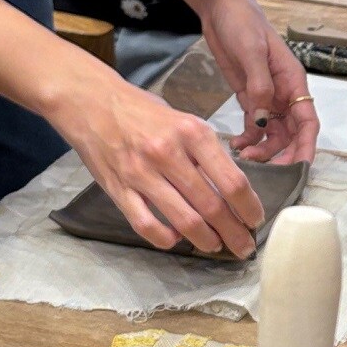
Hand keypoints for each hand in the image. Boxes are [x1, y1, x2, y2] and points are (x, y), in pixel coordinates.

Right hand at [54, 77, 264, 257]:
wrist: (90, 100)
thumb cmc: (144, 112)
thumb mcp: (185, 121)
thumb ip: (207, 152)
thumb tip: (234, 189)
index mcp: (192, 133)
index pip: (233, 181)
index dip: (250, 208)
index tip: (256, 220)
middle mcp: (168, 153)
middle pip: (213, 206)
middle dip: (234, 232)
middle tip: (244, 246)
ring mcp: (141, 173)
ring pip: (184, 220)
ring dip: (206, 240)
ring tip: (216, 246)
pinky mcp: (117, 188)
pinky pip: (146, 224)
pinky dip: (165, 238)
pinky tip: (176, 240)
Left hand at [201, 0, 318, 164]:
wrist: (220, 7)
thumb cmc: (242, 22)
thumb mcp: (251, 51)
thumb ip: (259, 86)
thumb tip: (265, 120)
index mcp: (293, 82)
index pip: (308, 122)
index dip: (307, 147)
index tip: (301, 167)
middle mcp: (284, 94)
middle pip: (292, 134)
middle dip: (283, 155)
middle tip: (269, 173)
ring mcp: (267, 98)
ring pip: (273, 135)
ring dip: (263, 150)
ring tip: (245, 157)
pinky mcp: (250, 98)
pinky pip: (255, 127)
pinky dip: (249, 140)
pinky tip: (236, 146)